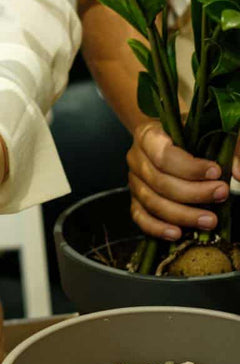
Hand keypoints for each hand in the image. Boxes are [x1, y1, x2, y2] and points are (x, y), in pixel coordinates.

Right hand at [128, 121, 228, 240]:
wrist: (164, 135)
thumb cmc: (186, 132)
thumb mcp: (206, 129)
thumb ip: (225, 147)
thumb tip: (239, 174)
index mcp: (149, 135)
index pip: (165, 155)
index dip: (190, 168)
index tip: (217, 172)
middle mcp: (137, 158)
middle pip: (160, 182)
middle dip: (194, 193)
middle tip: (221, 194)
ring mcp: (134, 180)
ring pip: (153, 202)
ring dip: (183, 215)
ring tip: (210, 220)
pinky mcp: (135, 199)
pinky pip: (141, 217)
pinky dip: (157, 228)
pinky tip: (177, 233)